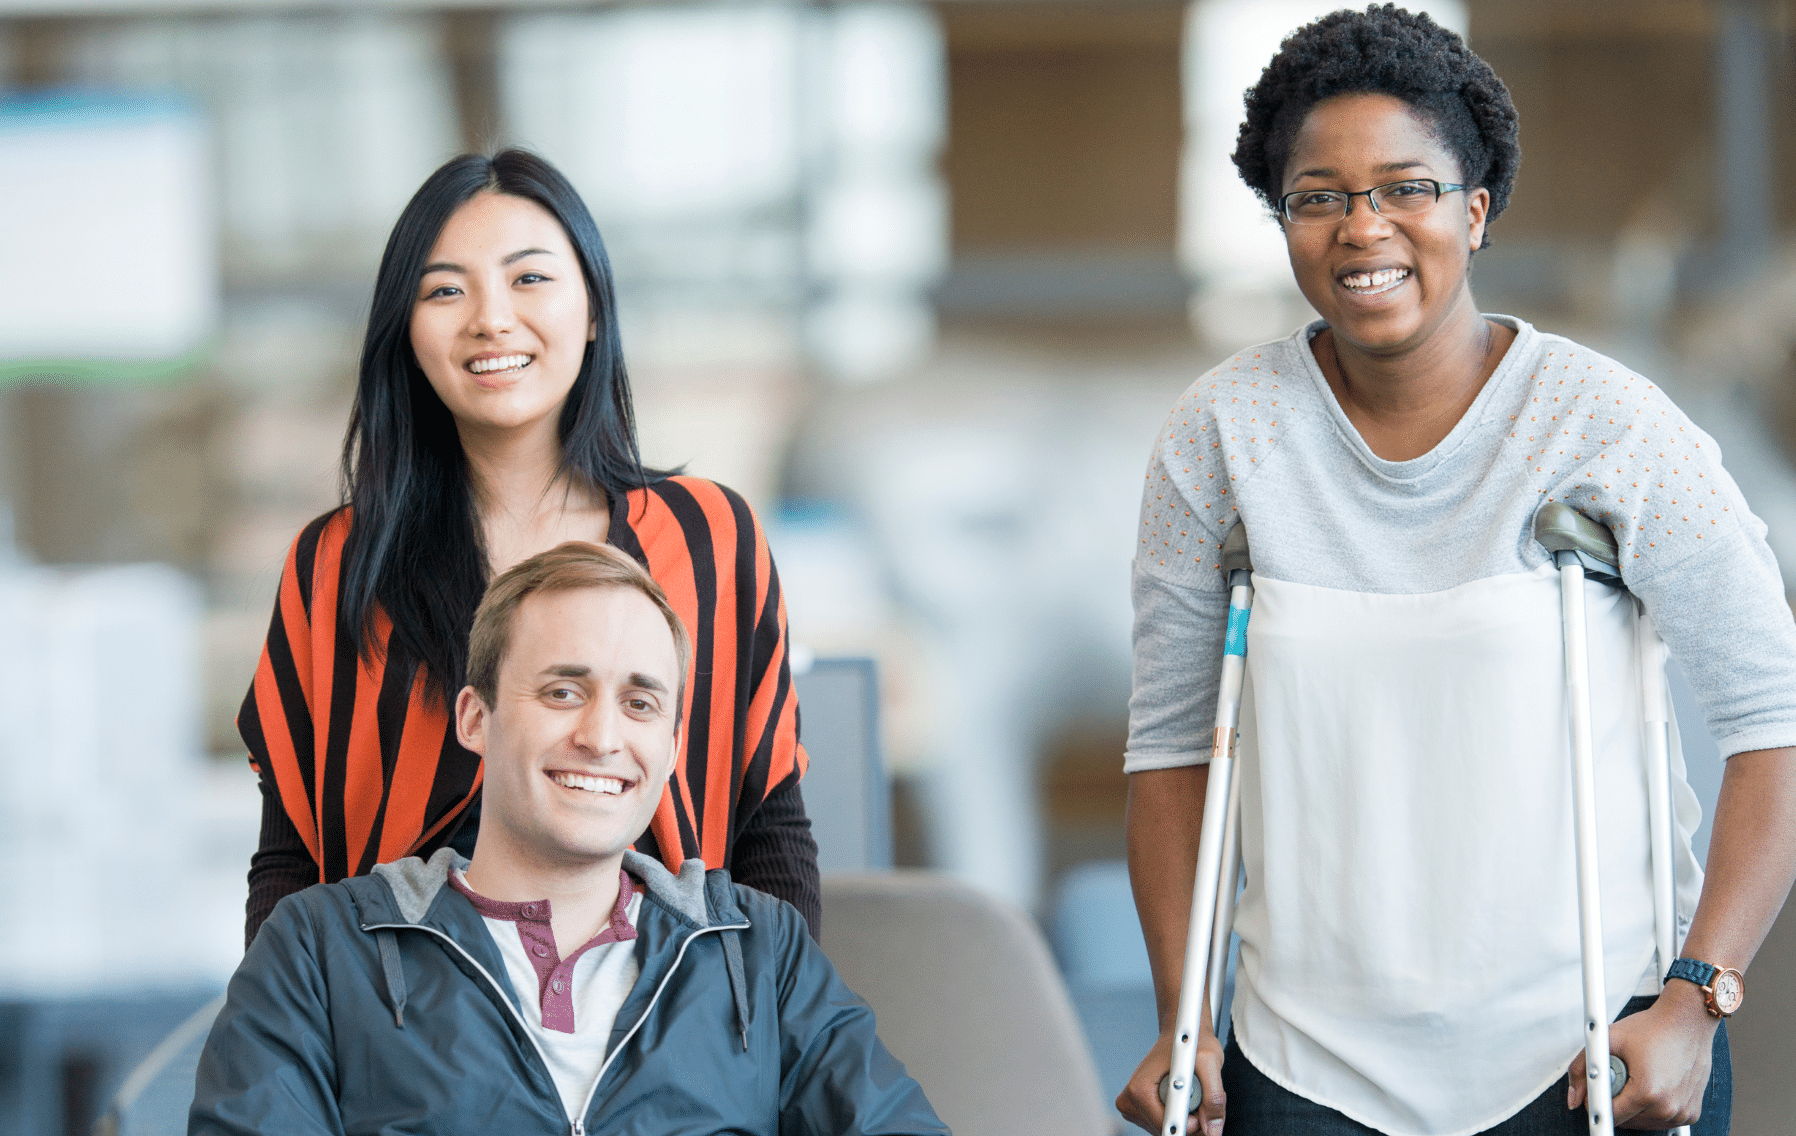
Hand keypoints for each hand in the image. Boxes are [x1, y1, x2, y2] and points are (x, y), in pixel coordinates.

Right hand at [1117, 1025, 1225, 1135]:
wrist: (1182, 1033)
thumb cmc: (1191, 1042)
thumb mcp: (1209, 1062)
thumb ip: (1214, 1097)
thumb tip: (1212, 1130)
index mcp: (1138, 1090)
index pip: (1166, 1127)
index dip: (1190, 1123)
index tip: (1201, 1110)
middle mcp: (1130, 1100)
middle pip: (1166, 1131)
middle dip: (1190, 1120)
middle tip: (1198, 1095)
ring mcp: (1133, 1107)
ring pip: (1168, 1130)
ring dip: (1187, 1118)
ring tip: (1190, 1092)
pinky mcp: (1142, 1111)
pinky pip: (1167, 1125)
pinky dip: (1182, 1117)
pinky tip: (1184, 1098)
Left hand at [1565, 985, 1716, 1128]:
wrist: (1687, 1021)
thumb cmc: (1652, 1028)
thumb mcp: (1608, 1039)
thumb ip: (1581, 1067)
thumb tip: (1573, 1098)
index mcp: (1648, 1092)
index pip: (1610, 1116)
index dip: (1597, 1102)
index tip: (1596, 1091)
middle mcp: (1669, 1108)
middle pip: (1626, 1121)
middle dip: (1616, 1101)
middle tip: (1623, 1074)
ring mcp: (1682, 1113)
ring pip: (1643, 1123)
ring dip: (1634, 1106)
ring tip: (1640, 1077)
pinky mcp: (1691, 1114)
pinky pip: (1661, 1121)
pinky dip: (1652, 1108)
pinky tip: (1653, 1085)